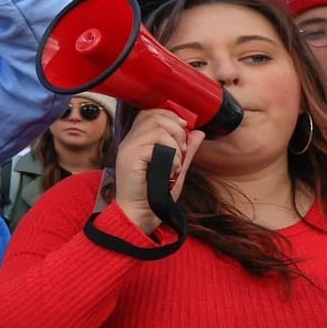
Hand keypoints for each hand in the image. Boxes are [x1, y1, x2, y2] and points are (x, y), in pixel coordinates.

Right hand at [112, 108, 201, 236]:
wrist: (139, 215)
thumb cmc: (154, 195)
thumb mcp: (176, 169)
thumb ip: (186, 151)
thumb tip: (198, 132)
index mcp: (137, 140)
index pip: (151, 112)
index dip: (171, 116)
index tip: (184, 130)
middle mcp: (130, 141)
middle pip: (156, 115)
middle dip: (177, 130)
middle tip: (182, 150)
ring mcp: (128, 148)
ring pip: (159, 128)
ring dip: (175, 145)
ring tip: (176, 163)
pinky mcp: (130, 158)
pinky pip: (157, 146)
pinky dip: (171, 158)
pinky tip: (171, 171)